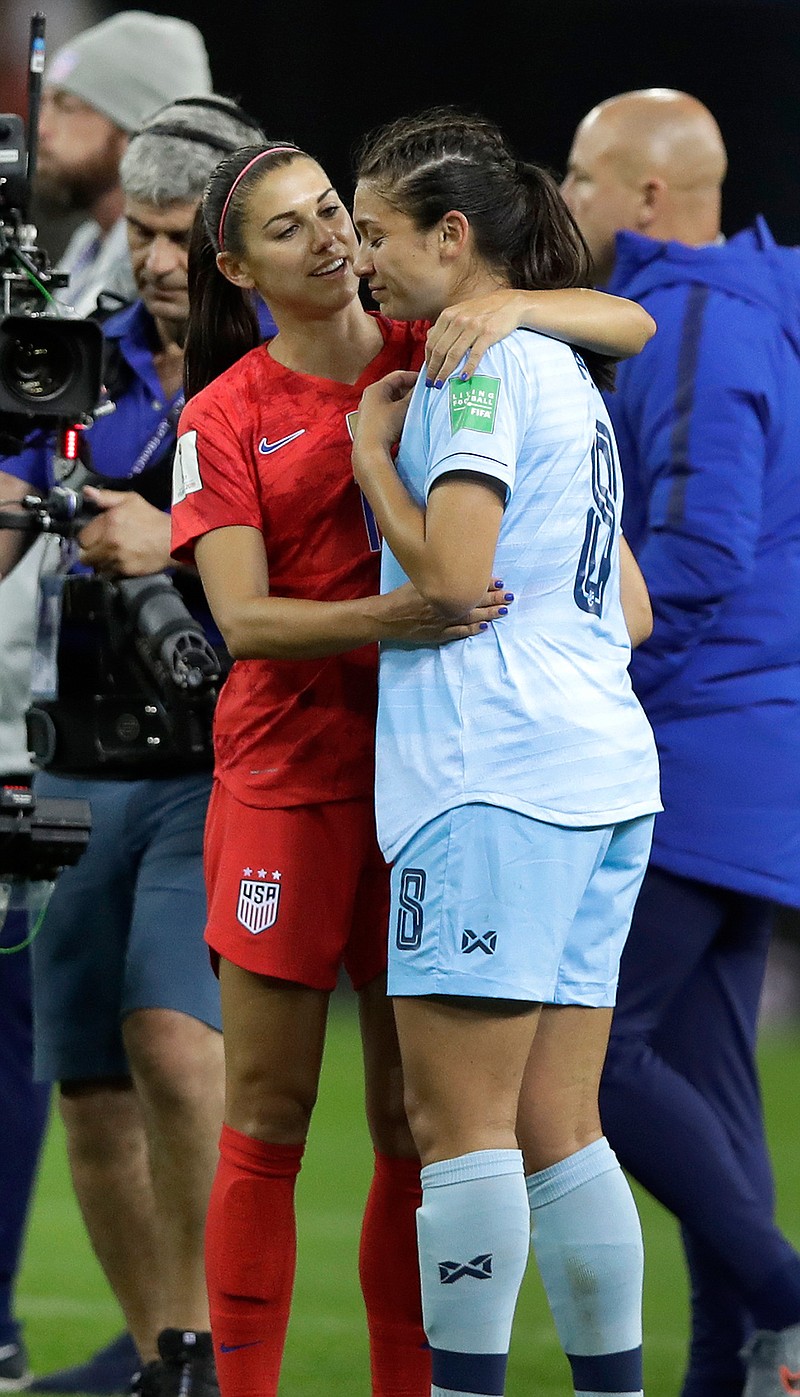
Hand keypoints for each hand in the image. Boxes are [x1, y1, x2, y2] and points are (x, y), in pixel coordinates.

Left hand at [77, 486, 172, 575]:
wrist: (173, 541)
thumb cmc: (153, 520)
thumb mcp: (131, 500)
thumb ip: (106, 497)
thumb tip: (87, 492)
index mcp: (109, 522)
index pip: (82, 537)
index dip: (87, 537)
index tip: (93, 538)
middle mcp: (110, 541)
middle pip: (84, 555)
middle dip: (89, 552)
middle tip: (98, 549)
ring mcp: (117, 558)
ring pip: (95, 566)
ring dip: (99, 562)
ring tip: (109, 556)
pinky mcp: (125, 571)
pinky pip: (108, 574)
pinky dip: (111, 570)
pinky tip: (119, 562)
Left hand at [352, 369, 417, 474]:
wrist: (370, 451)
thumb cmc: (384, 426)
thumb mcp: (403, 408)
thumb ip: (413, 396)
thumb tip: (420, 389)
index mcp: (375, 388)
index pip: (397, 376)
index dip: (413, 377)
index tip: (425, 381)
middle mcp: (370, 397)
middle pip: (393, 388)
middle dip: (409, 391)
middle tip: (423, 395)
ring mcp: (369, 411)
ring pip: (391, 401)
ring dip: (404, 403)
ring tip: (417, 407)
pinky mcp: (370, 423)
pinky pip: (387, 412)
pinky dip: (397, 412)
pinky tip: (406, 419)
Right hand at [378, 579, 512, 644]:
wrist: (388, 617)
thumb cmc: (401, 596)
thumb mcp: (419, 579)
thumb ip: (436, 576)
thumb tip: (454, 566)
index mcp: (441, 590)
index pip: (469, 585)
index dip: (486, 583)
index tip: (500, 581)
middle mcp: (445, 606)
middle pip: (474, 601)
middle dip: (494, 598)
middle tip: (509, 596)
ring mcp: (444, 622)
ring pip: (471, 618)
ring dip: (489, 614)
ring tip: (503, 610)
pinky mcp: (439, 634)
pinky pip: (459, 632)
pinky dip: (473, 630)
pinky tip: (486, 627)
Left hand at [425, 290, 523, 386]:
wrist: (510, 304)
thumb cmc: (483, 310)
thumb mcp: (460, 311)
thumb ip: (445, 323)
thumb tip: (429, 337)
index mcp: (448, 315)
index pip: (432, 342)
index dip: (427, 360)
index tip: (427, 373)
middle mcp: (458, 320)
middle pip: (440, 350)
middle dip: (433, 369)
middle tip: (430, 384)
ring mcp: (473, 327)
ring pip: (454, 354)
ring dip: (445, 372)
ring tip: (441, 384)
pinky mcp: (488, 334)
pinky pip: (474, 355)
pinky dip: (468, 368)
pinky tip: (463, 378)